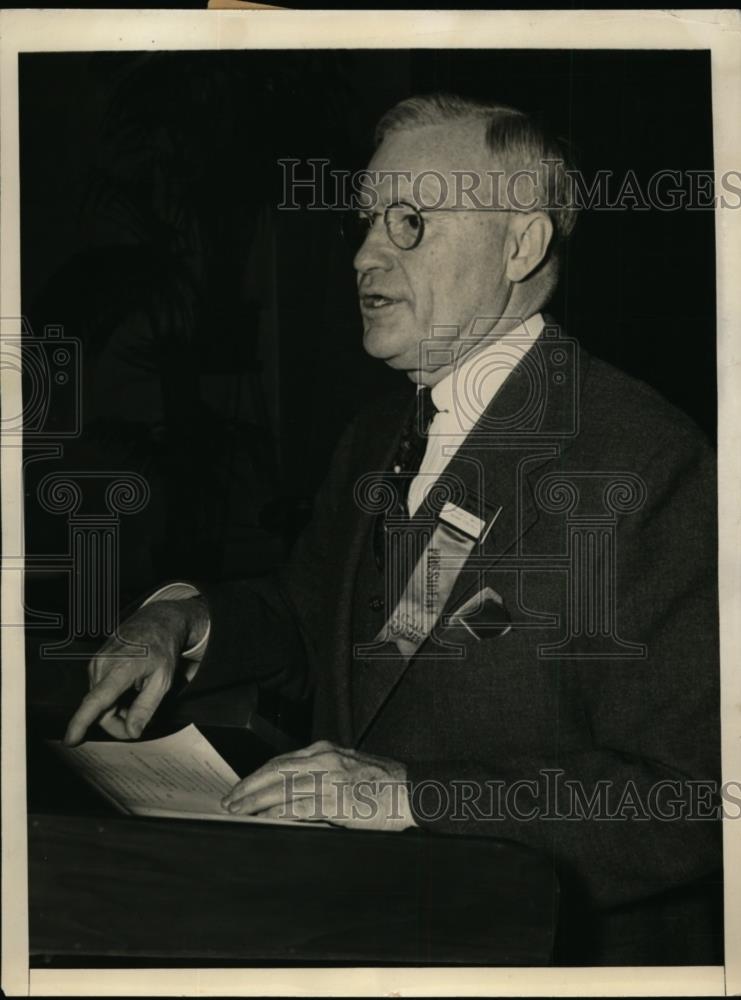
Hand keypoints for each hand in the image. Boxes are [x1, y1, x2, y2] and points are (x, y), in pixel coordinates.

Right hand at [63, 597, 208, 745]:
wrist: (156, 622)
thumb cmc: (162, 650)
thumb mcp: (163, 681)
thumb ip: (146, 708)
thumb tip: (132, 732)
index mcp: (121, 668)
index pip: (96, 701)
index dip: (81, 722)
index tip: (70, 739)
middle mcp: (102, 664)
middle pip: (100, 710)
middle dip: (118, 723)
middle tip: (140, 723)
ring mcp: (96, 663)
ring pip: (99, 703)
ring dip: (116, 710)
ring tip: (138, 698)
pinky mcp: (94, 664)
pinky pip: (99, 691)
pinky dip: (112, 699)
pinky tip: (129, 691)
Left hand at [221, 739, 416, 830]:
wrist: (414, 791)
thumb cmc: (386, 784)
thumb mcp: (350, 768)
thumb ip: (324, 774)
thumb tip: (296, 791)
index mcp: (326, 751)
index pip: (281, 761)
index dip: (258, 775)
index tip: (242, 787)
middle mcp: (324, 760)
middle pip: (274, 771)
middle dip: (248, 787)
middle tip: (229, 800)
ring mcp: (329, 780)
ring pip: (280, 789)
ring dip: (254, 802)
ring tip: (238, 812)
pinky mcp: (335, 801)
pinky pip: (297, 808)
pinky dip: (276, 814)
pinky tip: (263, 820)